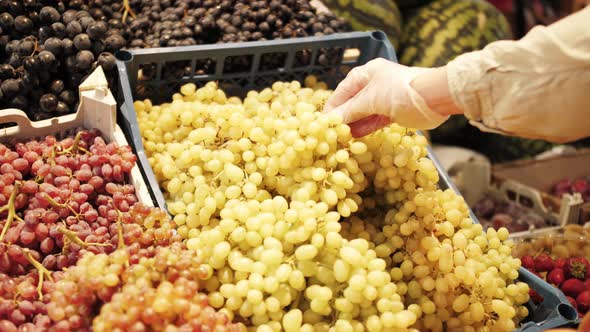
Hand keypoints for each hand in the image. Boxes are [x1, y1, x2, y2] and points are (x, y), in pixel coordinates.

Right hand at [324, 58, 449, 136]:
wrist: (434, 97)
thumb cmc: (400, 92)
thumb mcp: (371, 100)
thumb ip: (350, 111)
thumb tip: (330, 121)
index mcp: (366, 73)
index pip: (342, 91)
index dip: (332, 107)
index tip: (322, 123)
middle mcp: (373, 83)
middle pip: (352, 102)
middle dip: (342, 117)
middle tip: (331, 133)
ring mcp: (384, 98)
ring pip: (363, 112)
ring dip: (352, 124)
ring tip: (341, 138)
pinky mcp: (393, 111)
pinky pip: (374, 120)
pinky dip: (365, 127)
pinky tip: (354, 137)